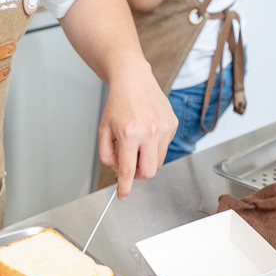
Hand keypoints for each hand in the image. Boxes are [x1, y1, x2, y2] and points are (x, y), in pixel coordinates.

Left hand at [98, 59, 176, 197]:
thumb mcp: (103, 131)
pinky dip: (154, 147)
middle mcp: (150, 132)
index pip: (128, 171)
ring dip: (146, 160)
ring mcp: (164, 129)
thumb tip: (118, 170)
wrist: (133, 80)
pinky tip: (147, 133)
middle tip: (129, 166)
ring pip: (158, 162)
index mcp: (129, 134)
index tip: (123, 195)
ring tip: (137, 146)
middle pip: (148, 172)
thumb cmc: (118, 104)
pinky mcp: (173, 125)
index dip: (125, 187)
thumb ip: (106, 154)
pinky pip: (164, 148)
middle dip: (138, 175)